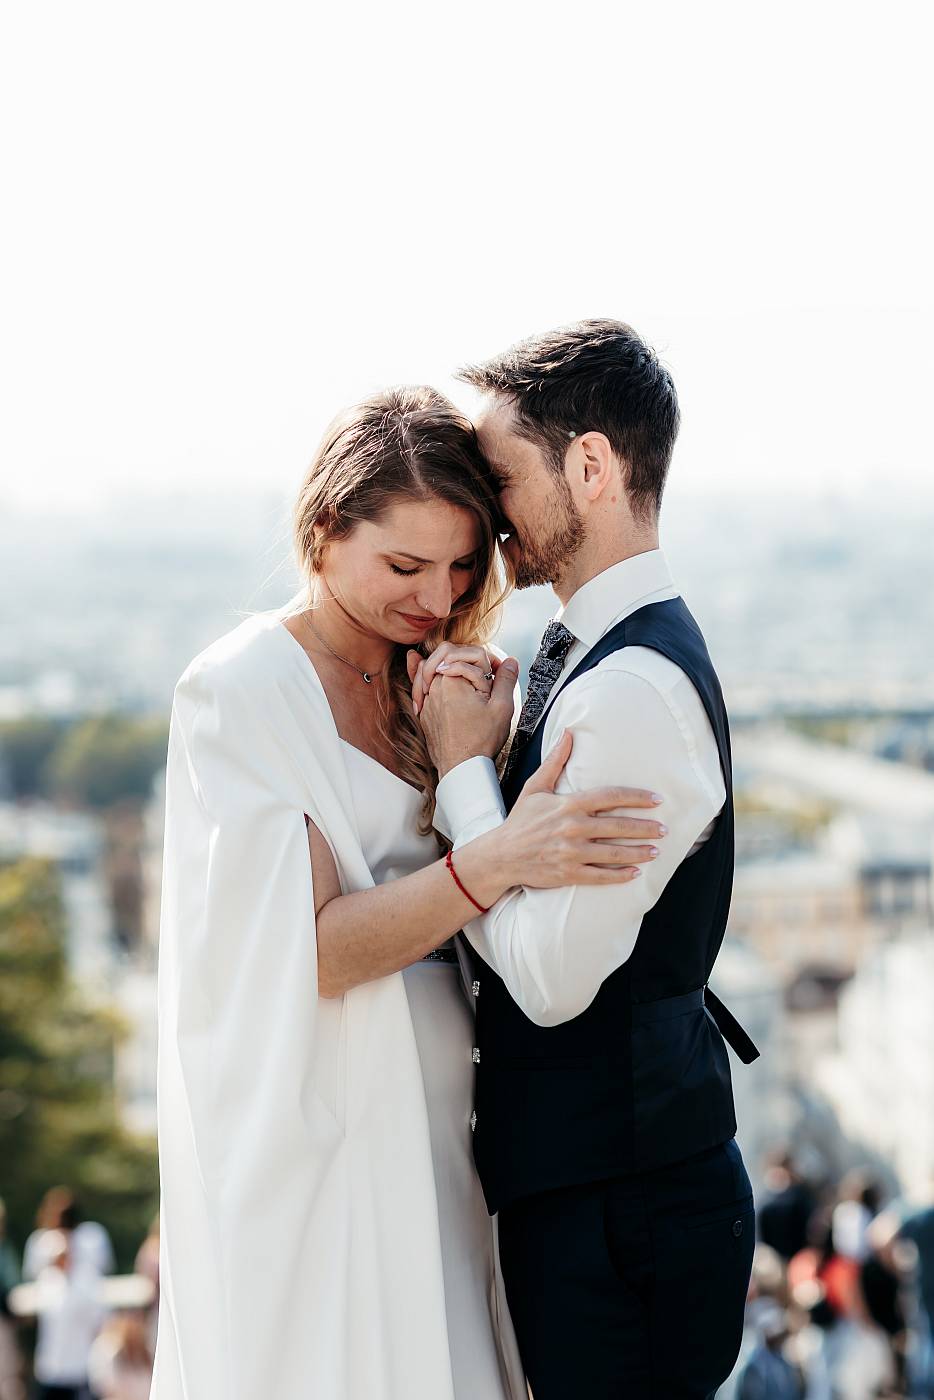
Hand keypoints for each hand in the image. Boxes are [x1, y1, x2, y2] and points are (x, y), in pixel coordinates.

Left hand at [407, 646, 518, 777]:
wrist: (460, 767)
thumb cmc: (480, 740)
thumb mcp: (502, 707)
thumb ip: (507, 680)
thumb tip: (510, 661)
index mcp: (453, 679)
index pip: (473, 653)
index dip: (490, 659)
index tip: (498, 672)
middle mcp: (436, 685)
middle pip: (448, 654)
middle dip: (468, 658)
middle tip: (483, 672)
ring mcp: (428, 698)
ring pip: (433, 667)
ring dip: (449, 665)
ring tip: (462, 671)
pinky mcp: (425, 710)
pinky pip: (423, 685)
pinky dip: (430, 677)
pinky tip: (428, 670)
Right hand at [496, 729, 666, 888]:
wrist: (500, 855)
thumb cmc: (520, 820)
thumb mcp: (535, 787)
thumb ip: (556, 761)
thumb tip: (569, 732)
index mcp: (568, 804)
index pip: (610, 797)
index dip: (636, 798)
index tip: (656, 800)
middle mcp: (572, 827)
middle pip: (618, 826)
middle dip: (645, 828)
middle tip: (664, 829)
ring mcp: (571, 852)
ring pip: (613, 853)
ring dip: (638, 852)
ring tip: (657, 851)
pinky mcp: (568, 873)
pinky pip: (600, 876)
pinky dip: (620, 876)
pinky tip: (635, 873)